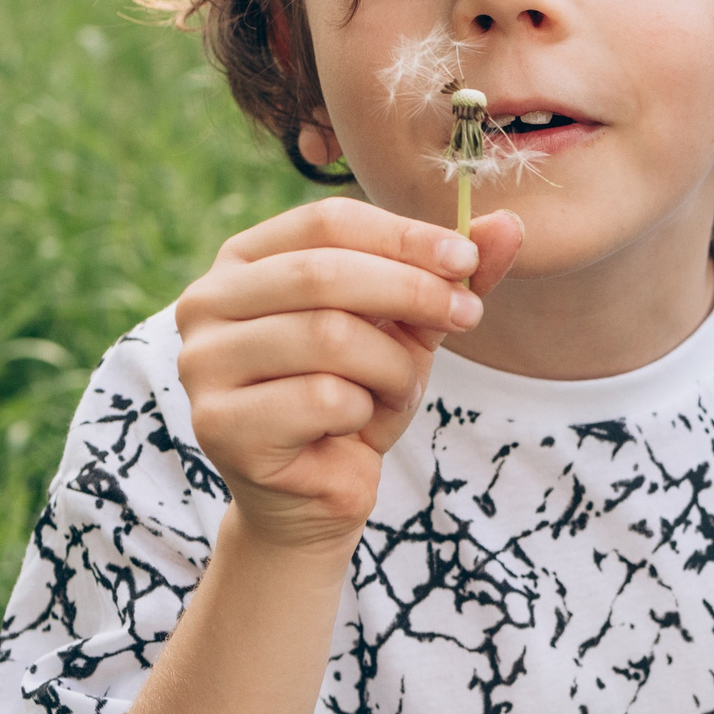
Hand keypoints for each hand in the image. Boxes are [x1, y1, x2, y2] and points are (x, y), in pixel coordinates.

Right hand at [175, 199, 523, 557]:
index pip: (326, 222)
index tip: (468, 260)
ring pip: (329, 337)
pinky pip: (321, 399)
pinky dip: (364, 411)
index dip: (404, 236)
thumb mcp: (409, 328)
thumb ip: (451, 277)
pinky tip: (356, 426)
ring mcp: (203, 363)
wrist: (318, 491)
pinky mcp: (218, 423)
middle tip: (467, 317)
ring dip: (392, 366)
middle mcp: (207, 302)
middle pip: (323, 273)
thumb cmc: (356, 394)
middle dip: (413, 292)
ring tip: (398, 388)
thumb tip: (510, 226)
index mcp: (245, 260)